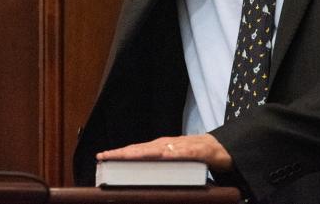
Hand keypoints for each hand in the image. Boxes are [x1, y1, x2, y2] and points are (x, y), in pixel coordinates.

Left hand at [96, 134, 232, 171]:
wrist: (218, 148)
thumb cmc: (192, 155)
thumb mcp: (171, 160)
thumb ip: (157, 165)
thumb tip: (139, 175)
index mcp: (158, 148)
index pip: (134, 151)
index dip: (118, 154)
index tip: (102, 157)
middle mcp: (165, 144)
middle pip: (139, 149)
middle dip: (121, 153)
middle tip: (104, 156)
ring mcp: (178, 147)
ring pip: (154, 150)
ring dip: (137, 153)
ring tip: (122, 156)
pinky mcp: (193, 151)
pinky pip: (179, 154)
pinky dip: (168, 154)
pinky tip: (159, 156)